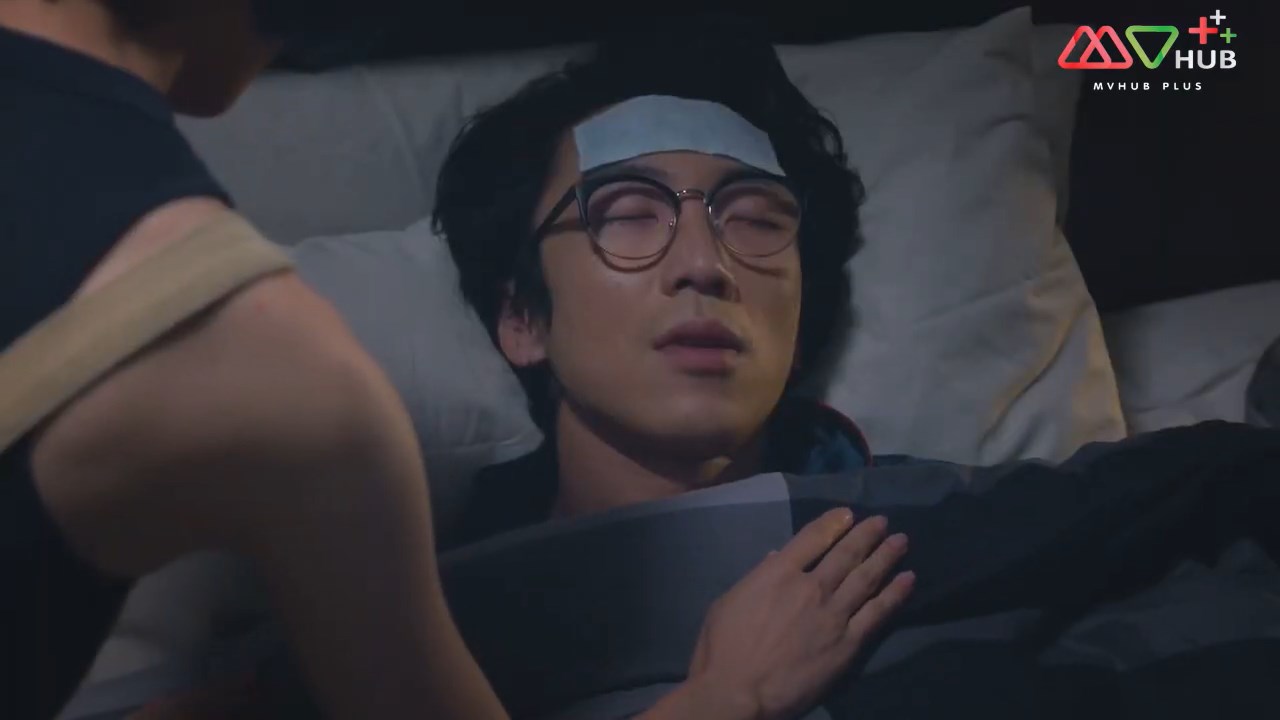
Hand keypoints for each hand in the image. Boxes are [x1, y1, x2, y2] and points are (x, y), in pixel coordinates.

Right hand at [685, 508, 913, 719]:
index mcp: (777, 572)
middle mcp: (810, 586)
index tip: (848, 514)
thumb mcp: (728, 603)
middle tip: (883, 522)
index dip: (833, 523)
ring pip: (866, 577)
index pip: (812, 537)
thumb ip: (757, 579)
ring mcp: (833, 614)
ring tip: (900, 542)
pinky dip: (894, 594)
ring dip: (885, 556)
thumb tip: (775, 559)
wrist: (738, 691)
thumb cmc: (722, 649)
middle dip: (866, 535)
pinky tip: (907, 579)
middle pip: (845, 553)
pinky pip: (877, 612)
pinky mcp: (848, 643)